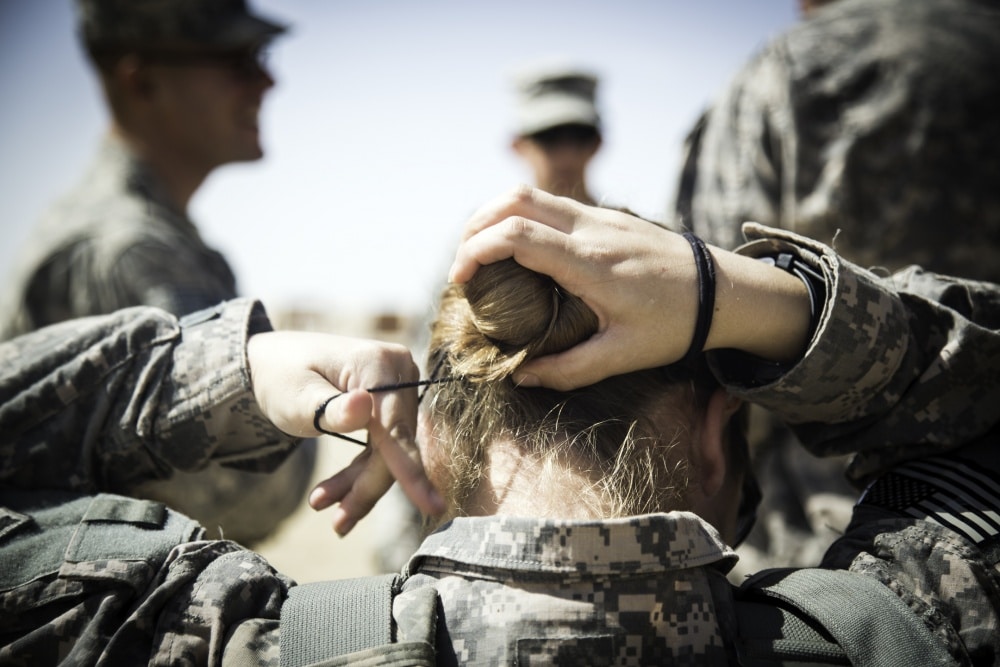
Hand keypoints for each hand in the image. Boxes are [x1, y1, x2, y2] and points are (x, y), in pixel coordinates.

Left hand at [247, 331, 443, 534]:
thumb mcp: (296, 399)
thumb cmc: (281, 379)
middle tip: (337, 524)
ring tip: (322, 503)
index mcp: (377, 364)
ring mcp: (399, 386)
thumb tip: (366, 405)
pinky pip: (384, 445)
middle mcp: (399, 371)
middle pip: (396, 444)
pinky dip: (361, 471)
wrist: (275, 363)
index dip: (409, 470)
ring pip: (391, 450)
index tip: (430, 506)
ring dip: (361, 483)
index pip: (396, 428)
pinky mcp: (392, 403)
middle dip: (368, 485)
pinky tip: (334, 492)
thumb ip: (330, 409)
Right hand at [449, 187, 701, 388]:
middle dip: (475, 226)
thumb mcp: (622, 356)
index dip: (476, 250)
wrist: (726, 291)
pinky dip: (522, 217)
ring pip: (532, 194)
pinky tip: (519, 250)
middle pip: (514, 199)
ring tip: (481, 253)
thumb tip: (521, 376)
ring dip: (496, 215)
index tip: (461, 280)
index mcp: (590, 262)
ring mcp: (600, 216)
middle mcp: (591, 228)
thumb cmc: (675, 325)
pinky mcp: (607, 216)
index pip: (516, 234)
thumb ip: (568, 370)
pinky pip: (553, 204)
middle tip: (463, 264)